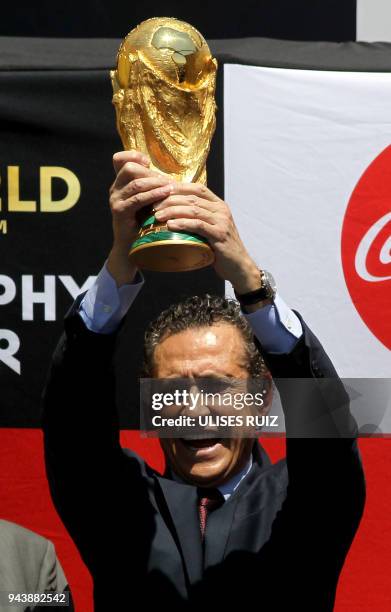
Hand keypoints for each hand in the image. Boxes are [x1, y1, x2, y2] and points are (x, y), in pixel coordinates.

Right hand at [107, 150, 172, 284]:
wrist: (133, 246)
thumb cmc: (144, 222)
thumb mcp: (147, 201)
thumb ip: (152, 186)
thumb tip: (169, 175)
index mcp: (120, 183)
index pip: (120, 159)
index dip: (133, 156)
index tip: (149, 162)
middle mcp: (115, 188)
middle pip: (129, 168)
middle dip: (151, 172)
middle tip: (167, 180)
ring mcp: (115, 199)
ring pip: (135, 182)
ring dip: (155, 183)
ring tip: (171, 186)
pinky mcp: (120, 211)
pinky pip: (137, 198)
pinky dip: (153, 195)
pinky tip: (165, 194)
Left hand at [153, 183, 261, 293]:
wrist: (238, 266)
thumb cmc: (220, 248)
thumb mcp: (210, 228)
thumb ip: (198, 219)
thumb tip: (173, 213)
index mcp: (218, 205)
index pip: (197, 188)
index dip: (178, 187)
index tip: (161, 191)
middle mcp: (221, 210)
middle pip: (192, 197)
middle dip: (170, 199)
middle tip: (154, 206)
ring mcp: (221, 221)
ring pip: (193, 209)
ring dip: (173, 210)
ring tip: (157, 215)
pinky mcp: (219, 234)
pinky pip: (198, 225)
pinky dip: (183, 223)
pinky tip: (170, 225)